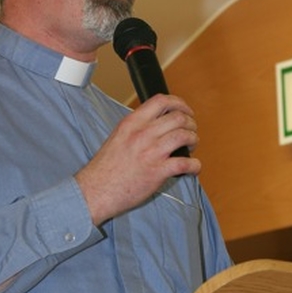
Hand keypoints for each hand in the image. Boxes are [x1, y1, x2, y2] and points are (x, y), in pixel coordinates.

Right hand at [75, 93, 200, 225]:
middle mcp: (142, 134)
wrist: (96, 190)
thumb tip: (156, 125)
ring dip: (194, 139)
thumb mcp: (118, 137)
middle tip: (191, 130)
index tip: (185, 110)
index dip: (179, 103)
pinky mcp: (157, 171)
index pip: (160, 101)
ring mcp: (151, 152)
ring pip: (184, 136)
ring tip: (192, 146)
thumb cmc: (105, 168)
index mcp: (131, 123)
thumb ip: (137, 128)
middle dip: (190, 123)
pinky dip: (195, 165)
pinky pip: (185, 163)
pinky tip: (194, 167)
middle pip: (177, 117)